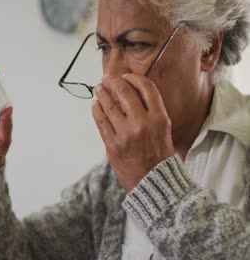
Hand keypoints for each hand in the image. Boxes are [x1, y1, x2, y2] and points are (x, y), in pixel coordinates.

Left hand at [92, 74, 174, 192]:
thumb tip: (130, 93)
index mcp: (159, 119)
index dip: (133, 78)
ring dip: (102, 94)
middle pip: (124, 93)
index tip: (125, 76)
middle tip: (106, 78)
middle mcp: (143, 124)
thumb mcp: (163, 131)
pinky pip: (101, 122)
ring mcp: (126, 134)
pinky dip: (97, 110)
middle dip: (113, 82)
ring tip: (98, 89)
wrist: (154, 183)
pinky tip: (96, 105)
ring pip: (109, 106)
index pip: (146, 88)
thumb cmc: (159, 157)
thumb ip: (150, 112)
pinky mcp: (112, 145)